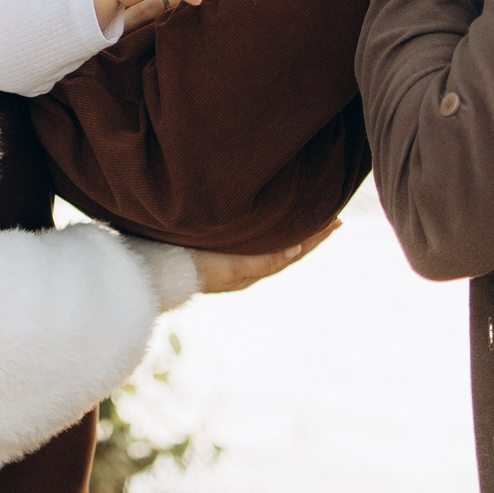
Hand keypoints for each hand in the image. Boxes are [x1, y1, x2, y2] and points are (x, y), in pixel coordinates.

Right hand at [190, 219, 339, 293]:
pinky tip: (269, 227)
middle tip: (334, 218)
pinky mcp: (219, 255)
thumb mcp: (230, 266)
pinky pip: (256, 244)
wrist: (157, 273)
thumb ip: (261, 261)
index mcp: (252, 271)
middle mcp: (247, 268)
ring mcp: (233, 263)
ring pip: (273, 246)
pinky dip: (271, 235)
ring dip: (292, 234)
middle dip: (309, 234)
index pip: (292, 252)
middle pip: (286, 249)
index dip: (314, 238)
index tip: (337, 222)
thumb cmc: (192, 269)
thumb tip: (296, 250)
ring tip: (308, 221)